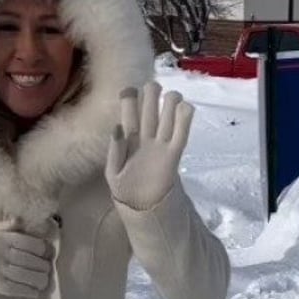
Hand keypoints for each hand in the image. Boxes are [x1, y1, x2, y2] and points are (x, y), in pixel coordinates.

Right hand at [0, 219, 52, 298]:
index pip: (31, 243)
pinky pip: (12, 288)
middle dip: (43, 267)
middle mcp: (0, 252)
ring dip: (38, 280)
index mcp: (2, 238)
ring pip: (24, 275)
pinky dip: (26, 291)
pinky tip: (34, 293)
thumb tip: (20, 220)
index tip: (48, 253)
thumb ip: (4, 226)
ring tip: (44, 282)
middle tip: (48, 269)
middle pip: (30, 261)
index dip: (44, 250)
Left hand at [105, 81, 193, 209]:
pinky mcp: (174, 154)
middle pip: (150, 109)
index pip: (129, 112)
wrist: (142, 209)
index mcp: (127, 139)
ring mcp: (161, 144)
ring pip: (167, 116)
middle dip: (152, 94)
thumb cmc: (124, 190)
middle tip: (153, 88)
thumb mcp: (112, 173)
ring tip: (171, 97)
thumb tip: (118, 127)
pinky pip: (181, 134)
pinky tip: (185, 107)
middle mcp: (145, 137)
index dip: (129, 98)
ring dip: (170, 102)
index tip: (130, 89)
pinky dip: (185, 119)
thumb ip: (115, 151)